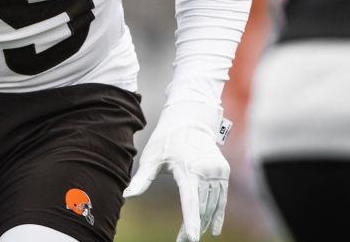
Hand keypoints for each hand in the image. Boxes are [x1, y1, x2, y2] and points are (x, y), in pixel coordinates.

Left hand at [123, 102, 229, 241]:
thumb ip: (141, 179)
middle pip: (200, 207)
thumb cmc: (167, 140)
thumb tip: (126, 196)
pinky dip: (218, 213)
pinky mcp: (223, 171)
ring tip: (193, 235)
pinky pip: (222, 197)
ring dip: (204, 221)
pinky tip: (213, 229)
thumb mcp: (152, 158)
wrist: (190, 120)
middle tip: (182, 241)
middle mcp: (206, 171)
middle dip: (192, 226)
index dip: (190, 222)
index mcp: (188, 169)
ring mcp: (217, 171)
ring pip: (212, 204)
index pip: (190, 201)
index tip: (191, 239)